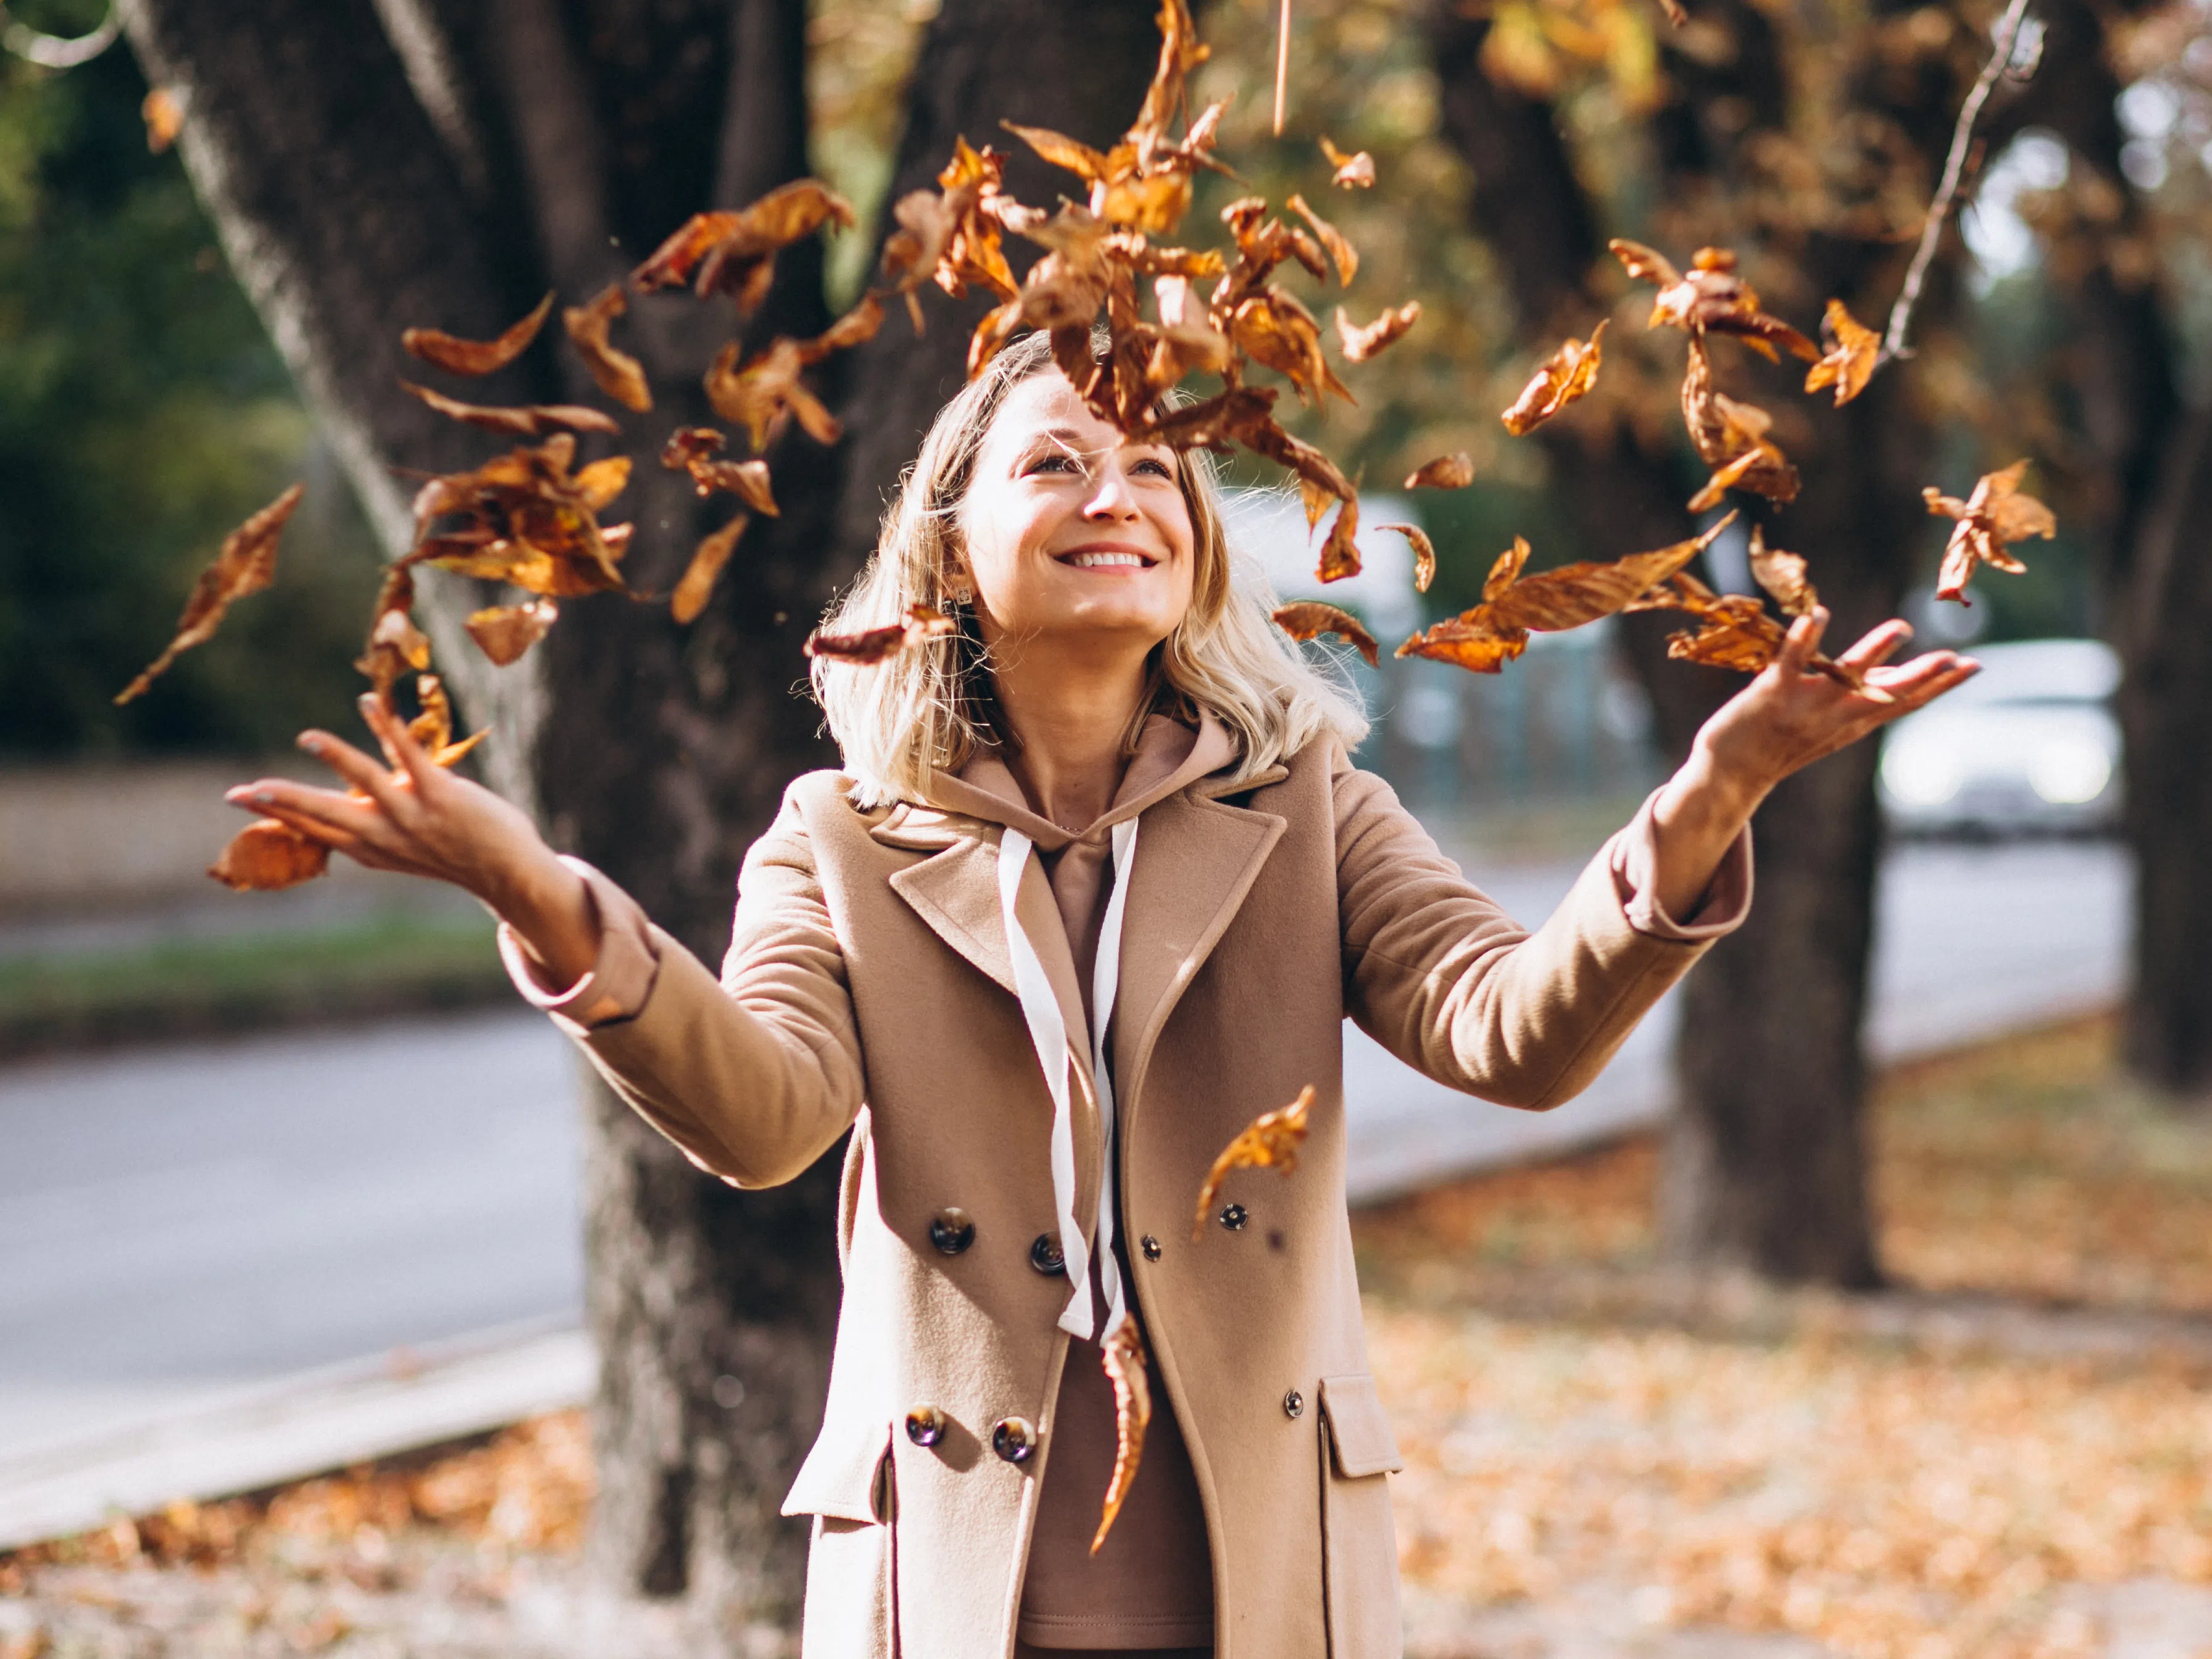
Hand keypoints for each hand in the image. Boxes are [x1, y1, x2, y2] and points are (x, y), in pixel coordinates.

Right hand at [224, 694, 601, 986]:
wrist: (510, 872)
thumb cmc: (455, 853)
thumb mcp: (403, 849)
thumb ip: (371, 832)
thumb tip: (341, 814)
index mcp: (369, 848)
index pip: (312, 828)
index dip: (275, 812)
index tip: (238, 796)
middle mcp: (384, 834)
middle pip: (323, 814)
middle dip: (282, 800)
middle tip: (241, 788)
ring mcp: (412, 815)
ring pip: (365, 783)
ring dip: (337, 757)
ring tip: (308, 737)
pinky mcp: (441, 795)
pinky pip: (408, 757)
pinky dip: (386, 729)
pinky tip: (367, 704)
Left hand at [1695, 607, 1977, 804]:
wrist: (1730, 773)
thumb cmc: (1784, 741)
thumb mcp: (1835, 724)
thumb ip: (1870, 698)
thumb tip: (1913, 678)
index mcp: (1854, 722)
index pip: (1905, 702)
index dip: (1941, 686)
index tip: (1975, 666)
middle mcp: (1836, 716)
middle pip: (1887, 696)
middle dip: (1923, 678)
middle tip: (1956, 659)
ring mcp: (1805, 706)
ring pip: (1846, 678)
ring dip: (1873, 653)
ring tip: (1901, 629)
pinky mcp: (1771, 694)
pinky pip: (1791, 663)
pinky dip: (1805, 640)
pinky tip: (1818, 616)